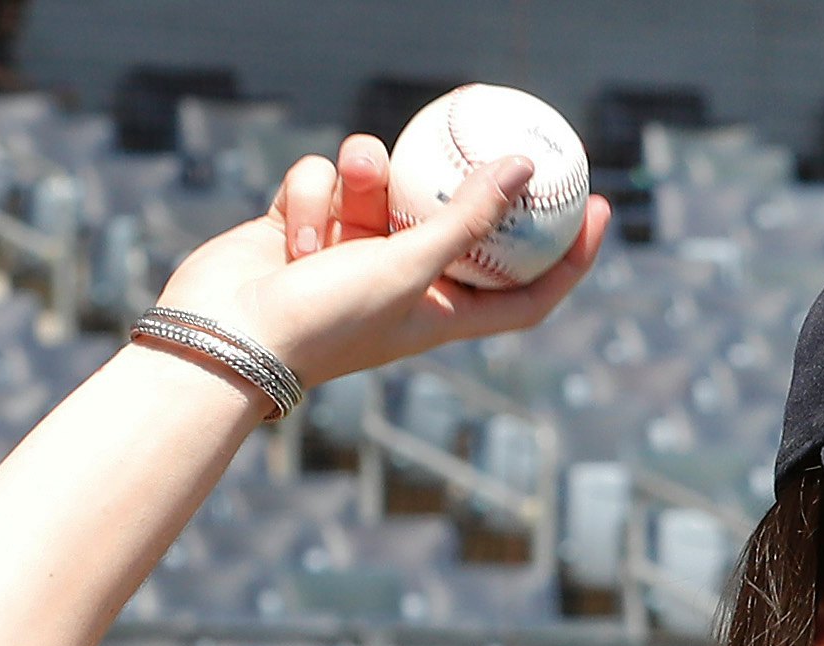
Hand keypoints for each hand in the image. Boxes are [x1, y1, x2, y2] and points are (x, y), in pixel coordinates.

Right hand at [152, 134, 609, 389]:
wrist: (226, 337)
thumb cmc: (326, 321)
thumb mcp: (409, 268)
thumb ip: (467, 217)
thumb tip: (523, 168)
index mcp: (442, 313)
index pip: (528, 291)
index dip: (568, 257)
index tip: (597, 208)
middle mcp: (403, 281)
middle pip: (454, 220)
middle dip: (466, 179)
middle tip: (501, 129)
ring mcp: (352, 251)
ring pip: (380, 180)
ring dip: (365, 174)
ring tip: (354, 179)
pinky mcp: (304, 225)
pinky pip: (323, 181)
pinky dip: (311, 196)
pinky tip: (290, 232)